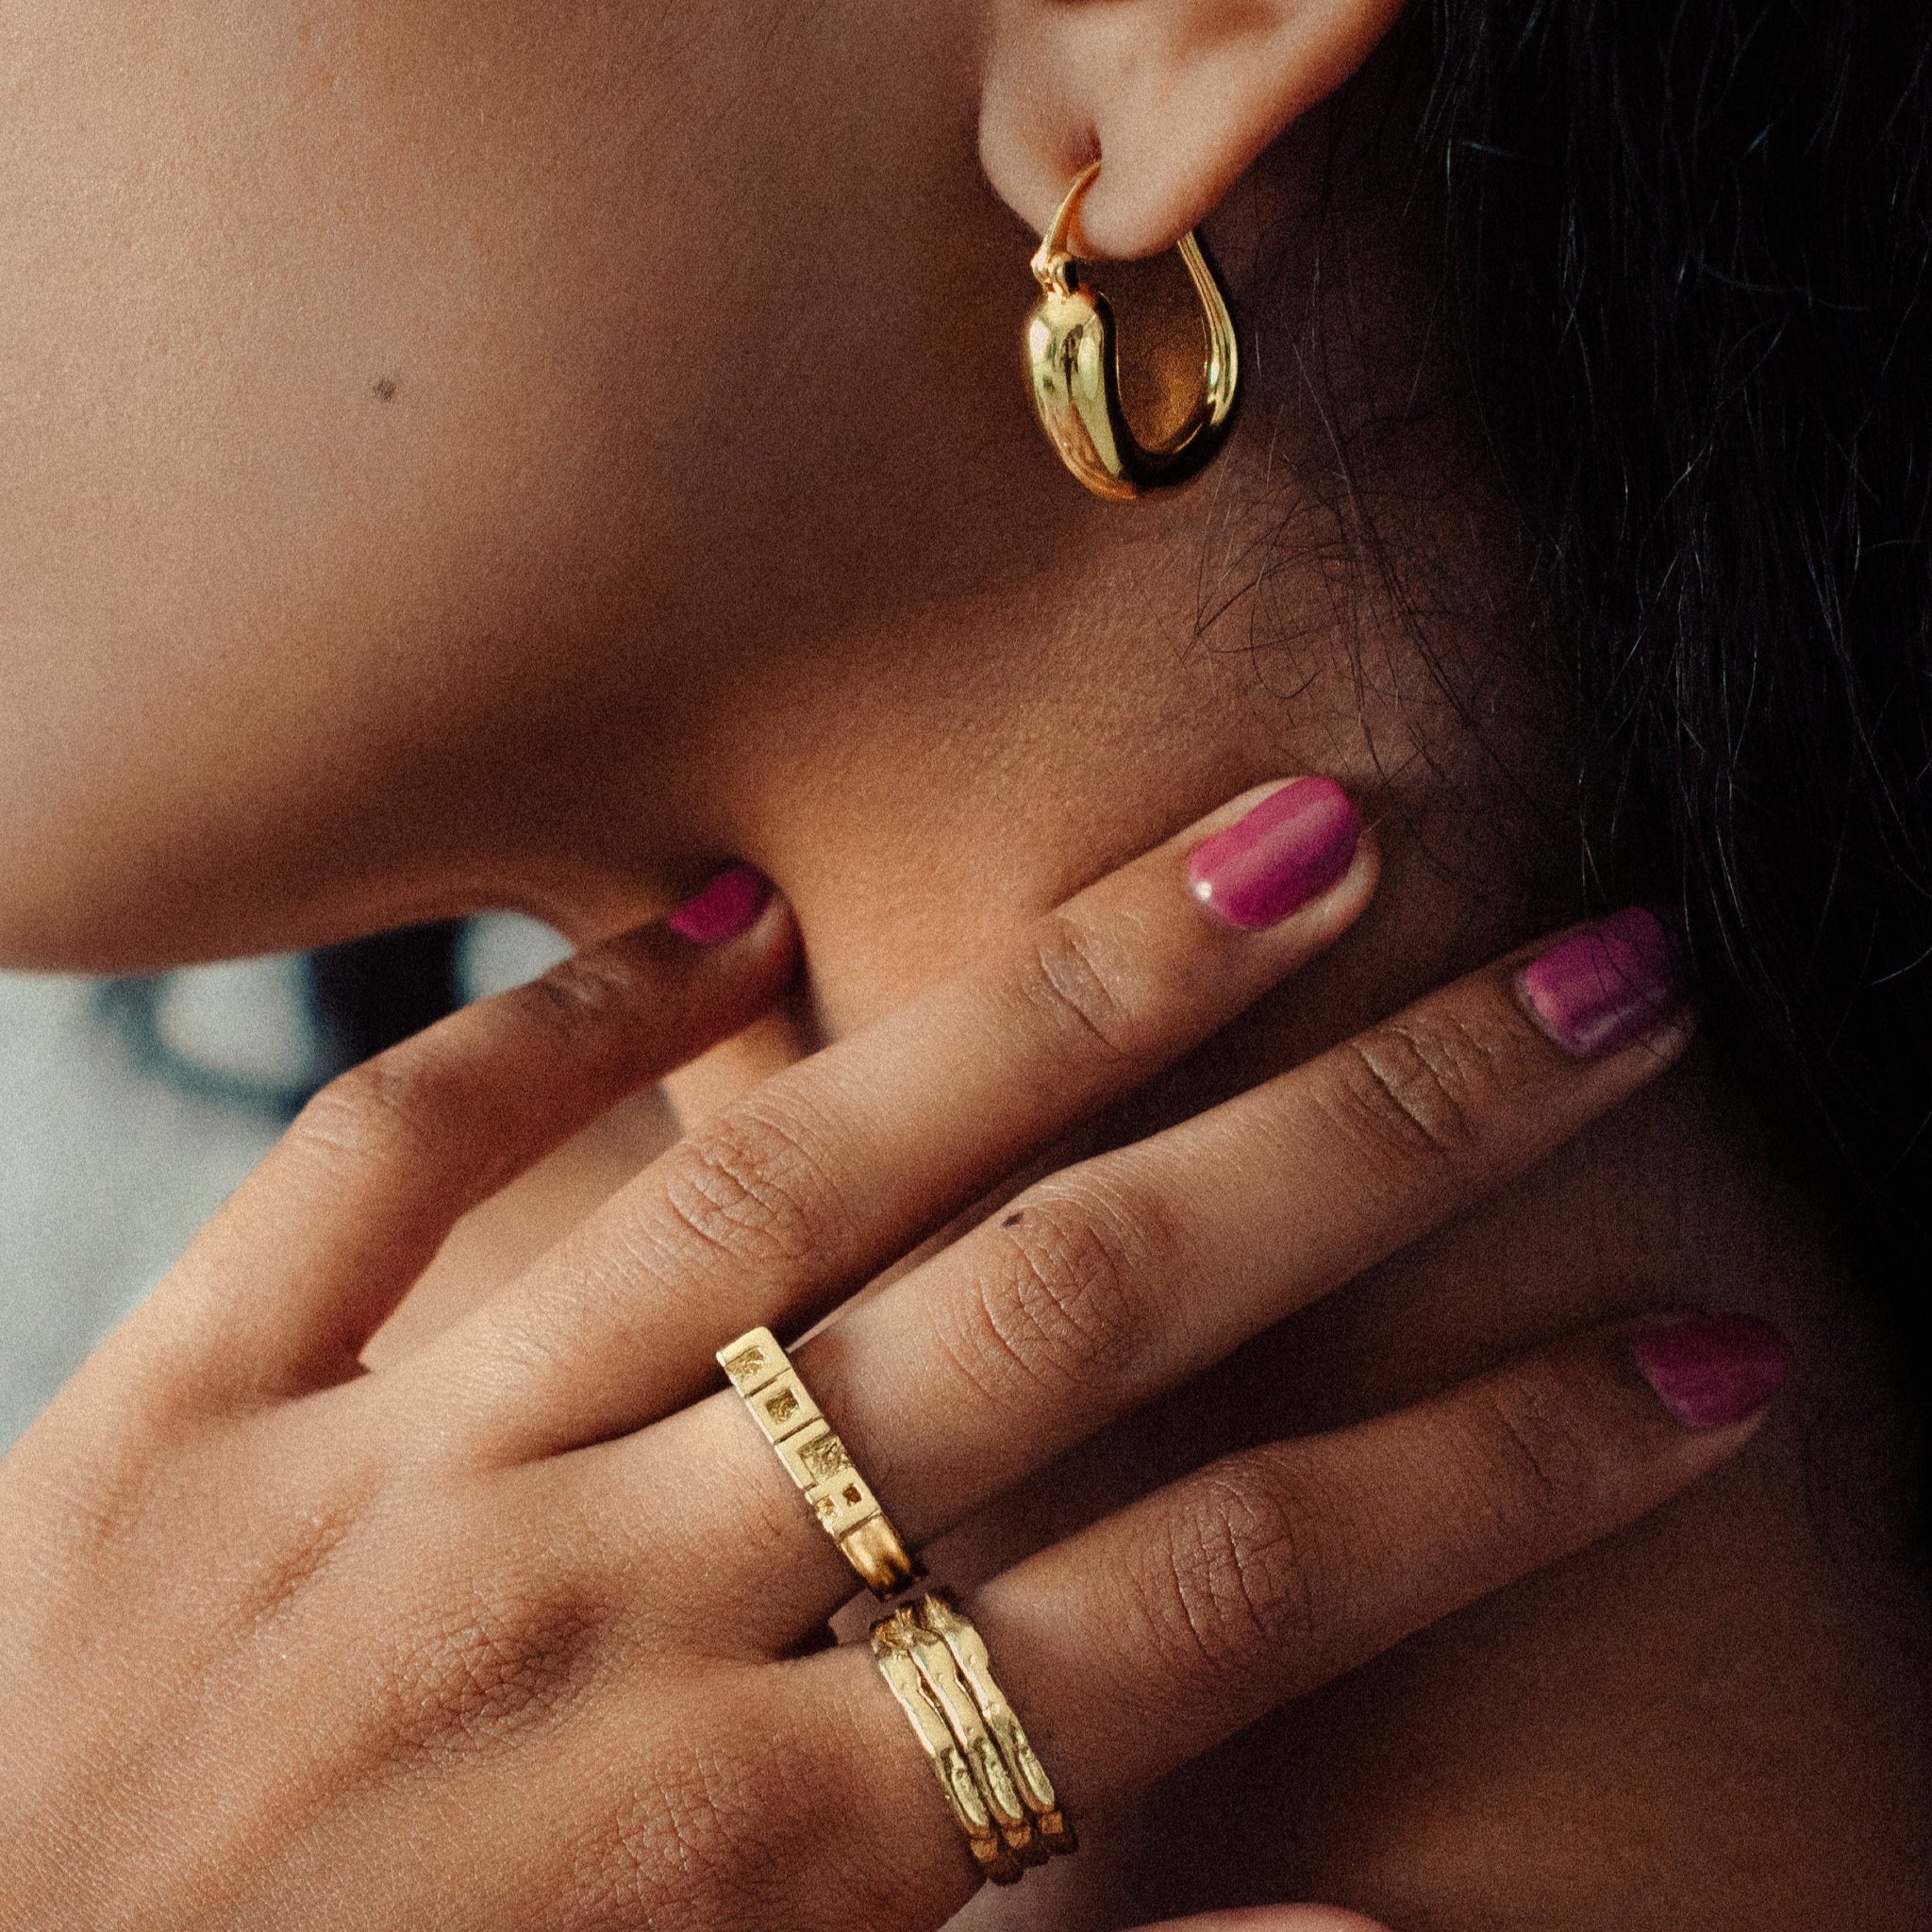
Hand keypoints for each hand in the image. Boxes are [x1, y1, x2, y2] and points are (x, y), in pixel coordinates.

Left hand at [0, 781, 1780, 1929]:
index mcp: (739, 1862)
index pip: (1216, 1607)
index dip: (1498, 1483)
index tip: (1705, 1355)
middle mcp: (594, 1620)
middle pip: (1058, 1327)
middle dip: (1355, 1149)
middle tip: (1578, 981)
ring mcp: (368, 1487)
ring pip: (775, 1185)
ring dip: (1051, 1008)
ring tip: (1275, 849)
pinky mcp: (162, 1420)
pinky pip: (374, 1175)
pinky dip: (547, 1034)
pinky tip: (722, 915)